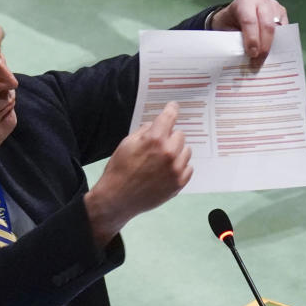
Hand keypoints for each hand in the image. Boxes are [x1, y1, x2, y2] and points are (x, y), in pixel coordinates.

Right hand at [85, 102, 192, 245]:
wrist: (117, 199)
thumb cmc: (119, 169)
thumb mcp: (127, 144)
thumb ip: (144, 131)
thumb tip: (156, 125)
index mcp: (155, 140)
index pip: (169, 117)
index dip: (171, 109)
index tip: (173, 106)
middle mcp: (169, 153)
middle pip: (180, 135)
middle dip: (170, 137)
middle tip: (158, 146)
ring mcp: (176, 169)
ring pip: (186, 151)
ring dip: (176, 152)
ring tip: (161, 161)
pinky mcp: (179, 183)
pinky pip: (188, 168)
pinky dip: (179, 167)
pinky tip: (166, 171)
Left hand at [209, 0, 287, 62]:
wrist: (235, 15)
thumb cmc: (229, 24)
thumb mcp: (226, 31)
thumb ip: (234, 41)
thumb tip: (244, 58)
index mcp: (243, 2)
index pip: (249, 21)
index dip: (252, 39)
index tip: (252, 55)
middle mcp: (260, 1)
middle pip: (266, 25)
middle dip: (264, 45)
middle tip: (259, 62)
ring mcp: (273, 5)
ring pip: (277, 28)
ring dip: (272, 45)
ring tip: (265, 59)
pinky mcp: (281, 12)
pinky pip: (284, 29)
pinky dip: (278, 42)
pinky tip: (272, 53)